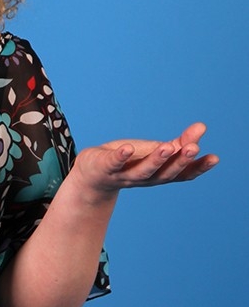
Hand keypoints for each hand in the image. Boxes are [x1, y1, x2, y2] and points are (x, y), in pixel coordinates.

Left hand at [71, 122, 217, 196]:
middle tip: (193, 148)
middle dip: (179, 161)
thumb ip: (177, 143)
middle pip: (165, 173)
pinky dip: (120, 156)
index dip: (198, 167)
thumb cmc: (127, 161)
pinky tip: (127, 148)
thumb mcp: (153, 151)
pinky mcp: (105, 168)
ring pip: (142, 171)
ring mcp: (124, 175)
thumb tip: (202, 128)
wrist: (91, 176)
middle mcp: (144, 178)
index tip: (214, 158)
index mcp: (159, 174)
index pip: (182, 174)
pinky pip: (113, 162)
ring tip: (168, 147)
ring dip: (156, 159)